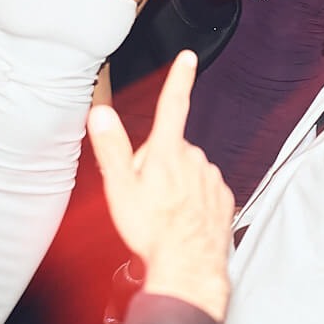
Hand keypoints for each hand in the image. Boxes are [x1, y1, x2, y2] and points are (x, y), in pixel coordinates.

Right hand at [88, 50, 234, 320]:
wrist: (187, 266)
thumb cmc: (151, 230)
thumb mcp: (121, 188)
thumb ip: (112, 147)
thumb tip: (100, 113)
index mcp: (168, 151)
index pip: (173, 105)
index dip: (180, 78)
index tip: (188, 58)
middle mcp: (195, 158)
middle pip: (169, 149)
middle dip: (156, 165)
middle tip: (145, 196)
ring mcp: (211, 177)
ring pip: (187, 171)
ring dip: (174, 184)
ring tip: (163, 212)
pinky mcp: (223, 197)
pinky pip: (203, 189)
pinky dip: (192, 200)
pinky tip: (182, 219)